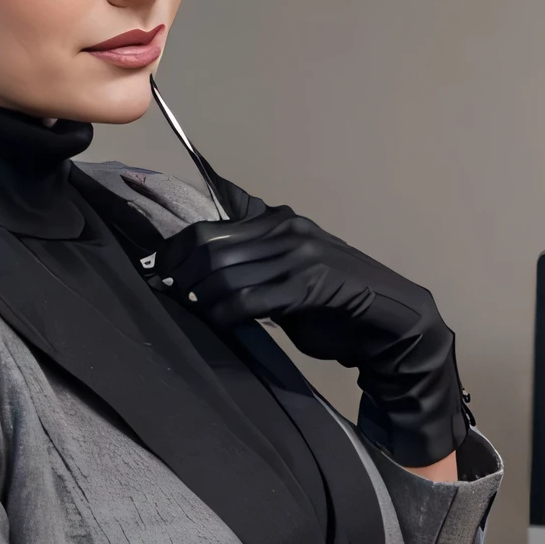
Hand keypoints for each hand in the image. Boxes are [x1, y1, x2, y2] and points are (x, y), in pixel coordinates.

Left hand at [149, 172, 470, 467]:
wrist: (387, 322)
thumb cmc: (332, 304)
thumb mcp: (285, 275)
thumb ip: (251, 265)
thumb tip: (200, 269)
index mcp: (277, 220)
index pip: (208, 226)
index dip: (175, 250)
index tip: (158, 273)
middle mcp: (286, 228)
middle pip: (209, 246)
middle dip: (182, 275)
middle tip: (170, 297)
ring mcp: (299, 253)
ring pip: (224, 273)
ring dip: (201, 298)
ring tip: (193, 311)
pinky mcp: (308, 284)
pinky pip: (249, 299)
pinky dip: (226, 313)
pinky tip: (220, 323)